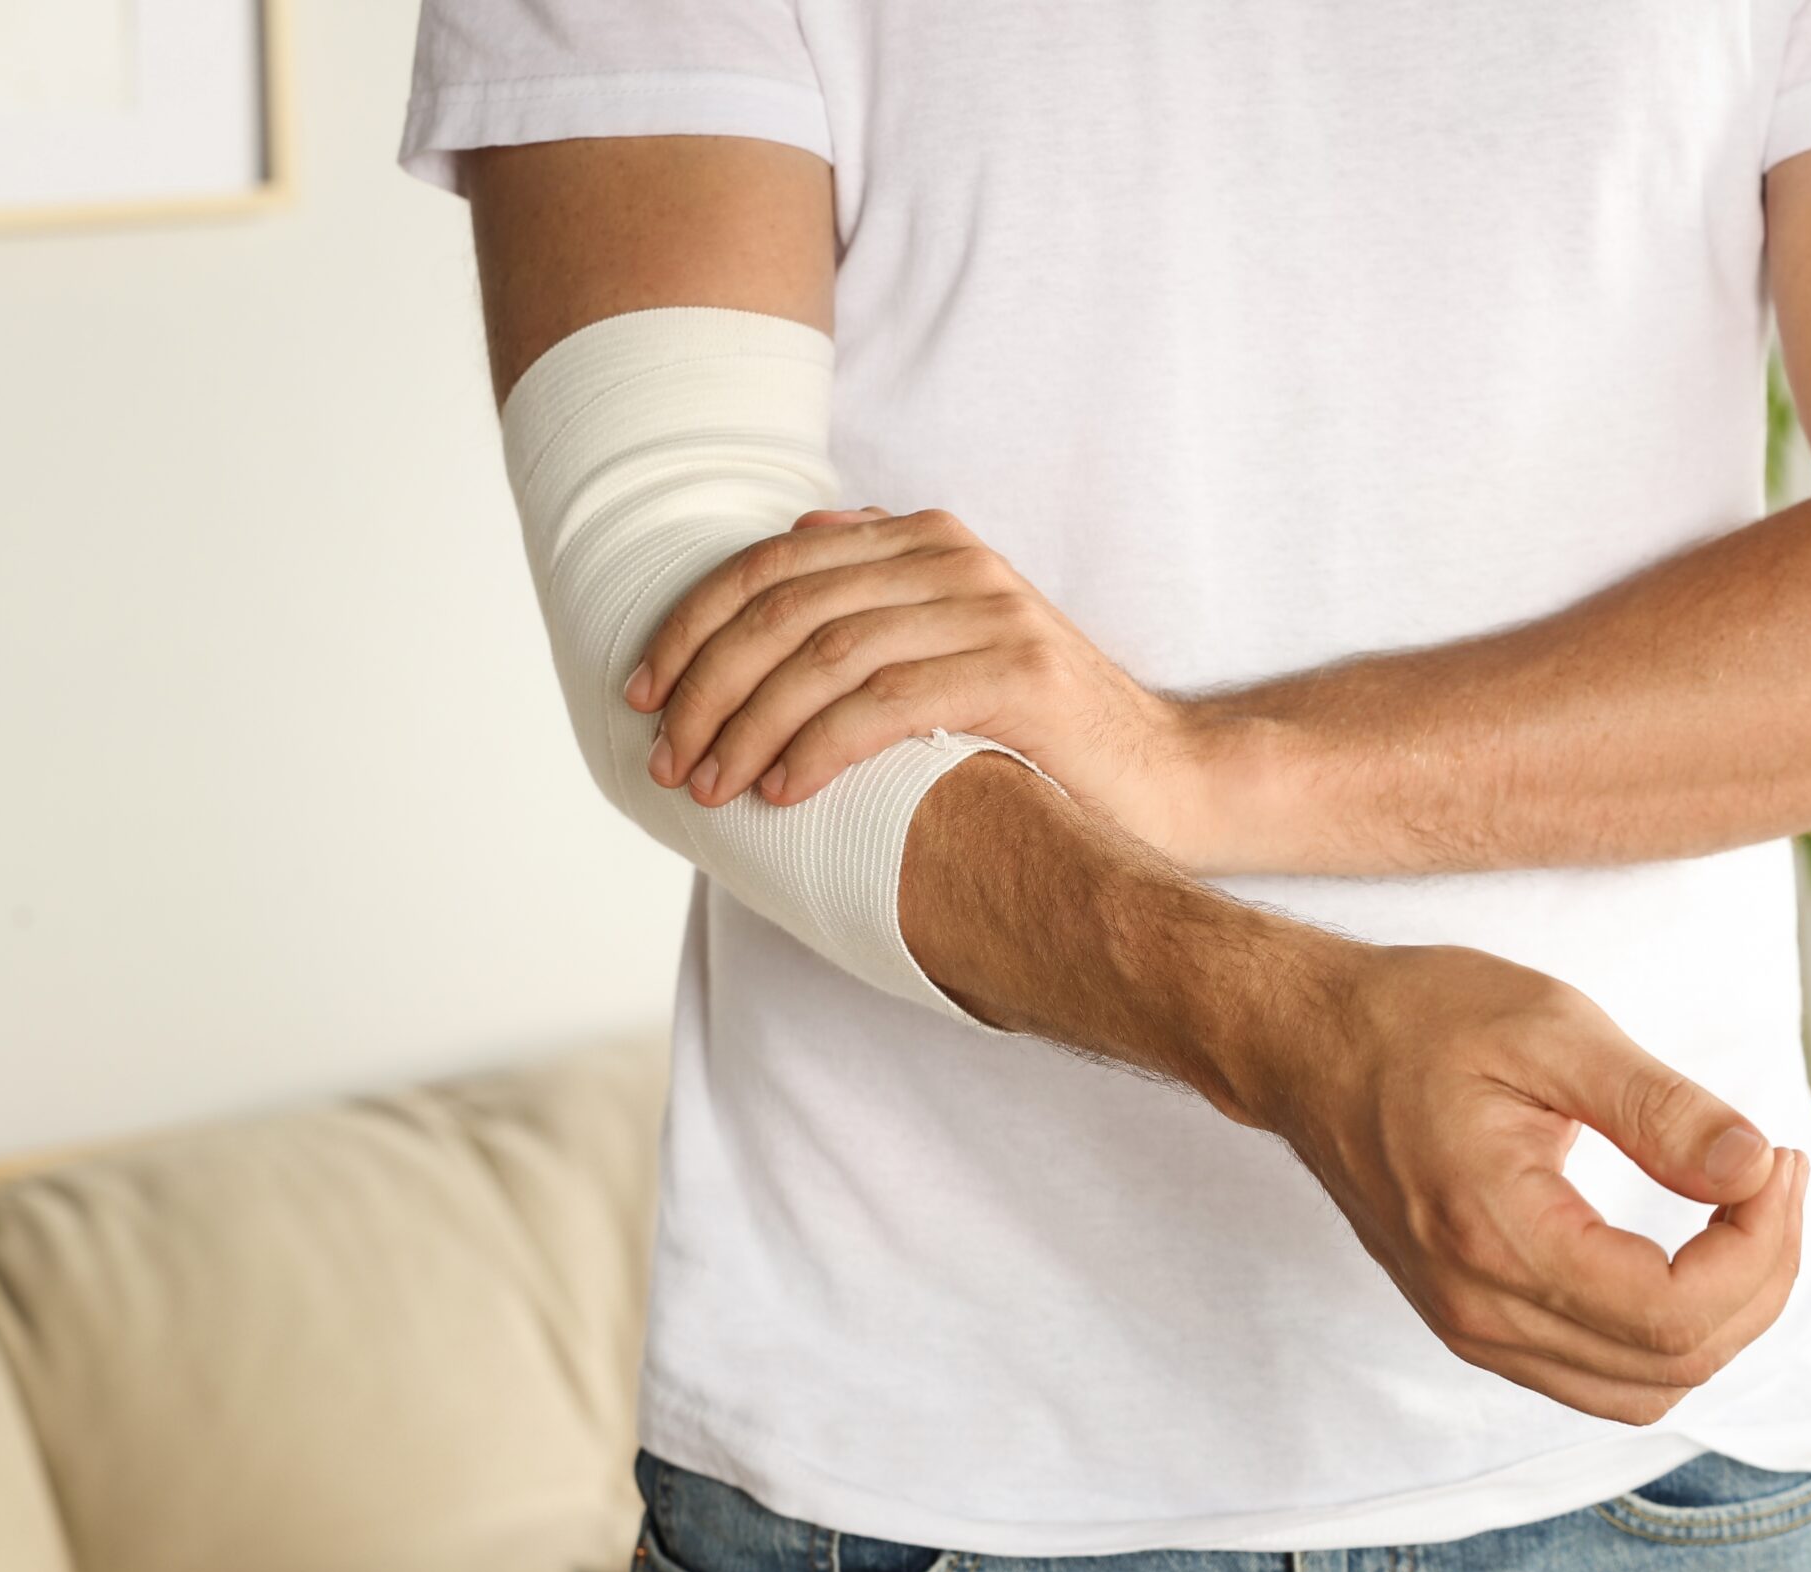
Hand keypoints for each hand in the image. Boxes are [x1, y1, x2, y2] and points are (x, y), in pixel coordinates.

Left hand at [622, 506, 1214, 857]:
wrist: (1170, 779)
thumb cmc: (1043, 731)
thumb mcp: (951, 647)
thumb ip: (877, 604)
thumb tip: (787, 552)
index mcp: (926, 540)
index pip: (773, 566)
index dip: (692, 625)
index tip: (640, 691)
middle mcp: (954, 560)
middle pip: (787, 609)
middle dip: (706, 685)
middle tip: (666, 758)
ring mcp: (989, 611)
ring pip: (825, 656)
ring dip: (748, 727)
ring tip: (710, 788)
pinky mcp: (1017, 673)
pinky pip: (886, 703)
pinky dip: (818, 748)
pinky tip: (782, 791)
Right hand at [1253, 942, 1806, 1424]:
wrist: (1306, 1044)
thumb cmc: (1418, 1018)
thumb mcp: (1549, 1027)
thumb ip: (1658, 1107)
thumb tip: (1754, 1166)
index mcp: (1497, 1234)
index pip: (1674, 1312)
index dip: (1759, 1250)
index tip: (1772, 1159)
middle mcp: (1480, 1308)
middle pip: (1673, 1365)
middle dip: (1760, 1278)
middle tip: (1773, 1173)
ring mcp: (1471, 1327)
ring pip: (1642, 1390)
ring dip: (1723, 1317)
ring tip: (1747, 1216)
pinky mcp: (1474, 1322)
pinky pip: (1598, 1376)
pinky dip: (1668, 1333)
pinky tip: (1692, 1251)